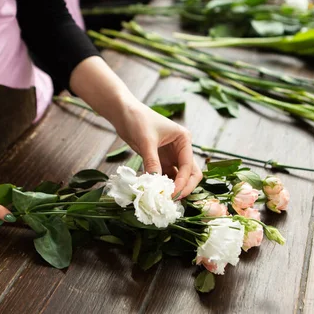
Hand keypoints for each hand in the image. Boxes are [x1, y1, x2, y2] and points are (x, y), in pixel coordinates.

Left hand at [67, 57, 201, 197]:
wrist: (123, 112)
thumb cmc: (137, 119)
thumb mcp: (146, 141)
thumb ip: (152, 162)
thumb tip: (155, 184)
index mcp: (184, 140)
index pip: (189, 166)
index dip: (183, 183)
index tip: (172, 194)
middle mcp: (182, 149)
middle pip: (190, 174)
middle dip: (183, 188)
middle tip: (171, 200)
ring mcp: (172, 156)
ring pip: (179, 178)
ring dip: (173, 188)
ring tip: (162, 199)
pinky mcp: (161, 161)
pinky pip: (166, 177)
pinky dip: (162, 185)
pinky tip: (155, 193)